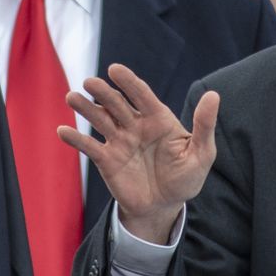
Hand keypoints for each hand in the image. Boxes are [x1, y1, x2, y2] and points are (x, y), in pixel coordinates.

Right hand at [57, 64, 218, 242]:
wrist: (165, 206)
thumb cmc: (186, 178)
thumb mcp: (201, 153)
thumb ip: (204, 125)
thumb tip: (213, 95)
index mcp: (158, 118)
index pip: (141, 95)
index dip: (128, 82)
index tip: (115, 69)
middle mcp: (135, 125)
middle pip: (116, 103)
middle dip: (103, 92)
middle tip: (89, 82)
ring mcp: (119, 141)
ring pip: (99, 119)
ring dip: (85, 108)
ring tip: (71, 97)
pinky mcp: (107, 160)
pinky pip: (89, 146)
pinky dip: (75, 138)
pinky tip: (62, 131)